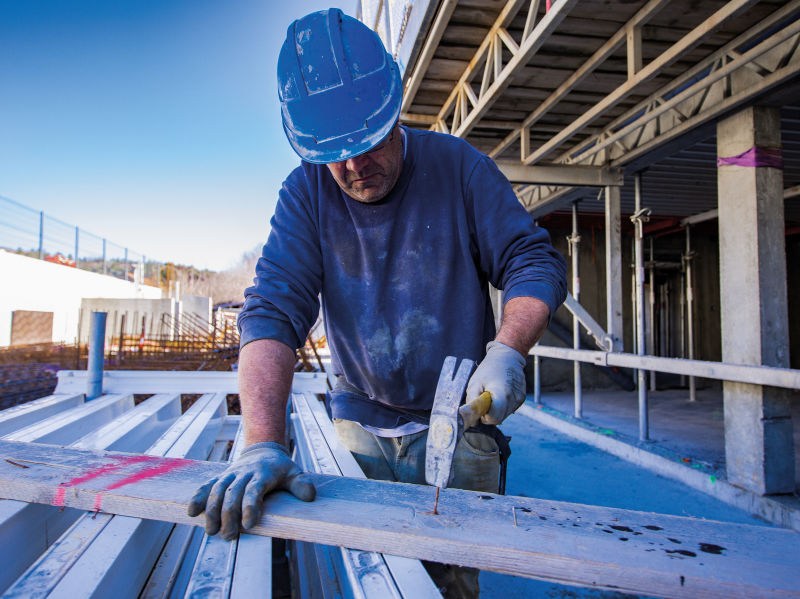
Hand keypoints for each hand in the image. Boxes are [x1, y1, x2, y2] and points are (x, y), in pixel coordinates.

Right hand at [187, 442, 314, 539]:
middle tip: (230, 536)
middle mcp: (244, 473)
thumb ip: (301, 484)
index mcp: (263, 473)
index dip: (250, 506)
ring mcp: (231, 475)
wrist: (262, 451)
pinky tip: (191, 512)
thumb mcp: (294, 473)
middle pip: (233, 493)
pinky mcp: (221, 478)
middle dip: (229, 515)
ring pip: (217, 490)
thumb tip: (310, 497)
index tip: (249, 525)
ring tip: (211, 531)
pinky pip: (207, 485)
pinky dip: (198, 497)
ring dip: (212, 511)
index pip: (254, 490)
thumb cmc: (280, 468)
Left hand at [466, 341, 525, 424]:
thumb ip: (472, 402)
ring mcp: (519, 399)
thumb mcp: (475, 383)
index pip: (493, 419)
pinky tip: (499, 393)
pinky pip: (509, 409)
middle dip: (489, 414)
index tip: (480, 406)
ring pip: (504, 415)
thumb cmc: (489, 368)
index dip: (484, 415)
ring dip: (496, 410)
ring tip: (492, 394)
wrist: (507, 356)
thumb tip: (472, 419)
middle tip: (484, 399)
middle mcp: (514, 399)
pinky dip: (502, 405)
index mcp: (502, 395)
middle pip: (499, 419)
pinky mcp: (521, 398)